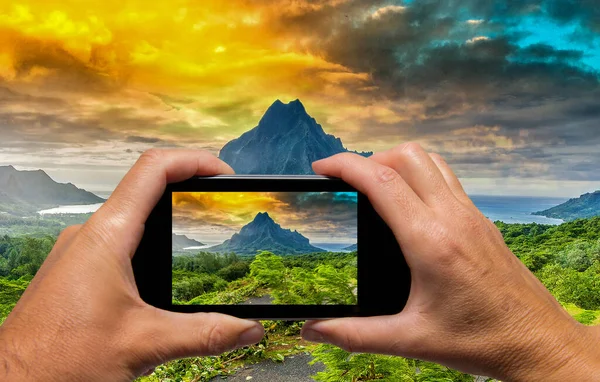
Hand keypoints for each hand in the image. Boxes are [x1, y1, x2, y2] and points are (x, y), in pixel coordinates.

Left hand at [0, 149, 264, 381]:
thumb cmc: (59, 361)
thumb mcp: (146, 344)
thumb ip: (206, 334)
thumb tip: (248, 329)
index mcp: (107, 237)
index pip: (154, 170)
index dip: (195, 161)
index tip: (224, 173)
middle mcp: (89, 235)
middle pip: (144, 188)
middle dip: (187, 189)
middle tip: (219, 202)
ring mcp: (77, 251)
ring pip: (129, 217)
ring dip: (167, 219)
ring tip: (198, 232)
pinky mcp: (73, 271)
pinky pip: (114, 241)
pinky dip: (146, 243)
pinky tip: (159, 271)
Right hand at [301, 143, 599, 380]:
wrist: (537, 342)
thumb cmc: (482, 340)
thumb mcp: (411, 340)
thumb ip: (355, 335)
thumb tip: (315, 330)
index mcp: (430, 241)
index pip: (381, 181)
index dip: (344, 165)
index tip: (322, 167)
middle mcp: (453, 217)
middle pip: (406, 156)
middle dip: (370, 158)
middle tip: (348, 182)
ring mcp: (471, 215)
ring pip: (430, 161)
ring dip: (398, 163)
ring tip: (376, 187)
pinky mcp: (481, 220)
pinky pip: (446, 179)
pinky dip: (420, 176)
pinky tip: (409, 206)